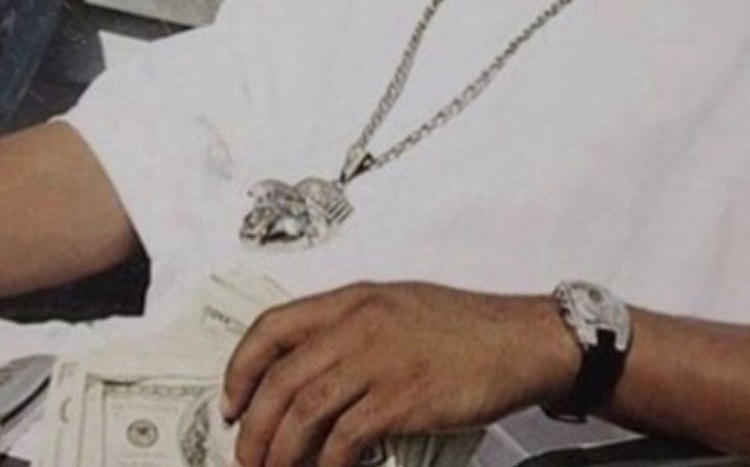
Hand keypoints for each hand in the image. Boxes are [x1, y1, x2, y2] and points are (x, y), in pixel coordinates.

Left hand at [222, 281, 577, 466]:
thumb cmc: (463, 327)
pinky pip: (345, 439)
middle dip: (253, 426)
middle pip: (281, 377)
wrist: (518, 339)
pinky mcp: (403, 398)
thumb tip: (308, 375)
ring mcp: (380, 360)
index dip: (241, 367)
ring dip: (280, 451)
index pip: (273, 326)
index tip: (231, 402)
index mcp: (353, 299)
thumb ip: (352, 331)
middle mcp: (358, 324)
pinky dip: (326, 465)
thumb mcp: (397, 309)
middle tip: (247, 456)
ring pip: (303, 411)